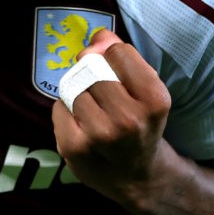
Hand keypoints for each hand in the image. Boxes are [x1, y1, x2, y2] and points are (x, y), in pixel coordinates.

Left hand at [51, 28, 171, 201]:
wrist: (139, 178)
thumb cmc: (142, 124)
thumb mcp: (147, 91)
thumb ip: (124, 57)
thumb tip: (98, 36)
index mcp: (154, 100)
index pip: (118, 52)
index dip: (113, 56)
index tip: (117, 69)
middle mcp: (128, 119)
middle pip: (92, 67)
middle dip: (93, 72)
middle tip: (102, 90)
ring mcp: (99, 136)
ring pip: (74, 86)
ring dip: (79, 92)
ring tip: (94, 110)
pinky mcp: (73, 147)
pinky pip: (59, 106)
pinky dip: (67, 109)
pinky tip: (82, 125)